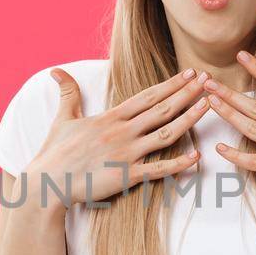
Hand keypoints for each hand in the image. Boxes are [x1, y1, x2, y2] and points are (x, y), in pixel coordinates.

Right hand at [21, 68, 213, 207]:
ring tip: (209, 106)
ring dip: (189, 119)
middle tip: (209, 80)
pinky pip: (158, 169)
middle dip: (187, 93)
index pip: (147, 96)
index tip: (189, 73)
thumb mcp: (63, 118)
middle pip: (162, 109)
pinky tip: (197, 156)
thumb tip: (56, 71)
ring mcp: (126, 153)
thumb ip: (67, 93)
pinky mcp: (126, 176)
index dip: (170, 84)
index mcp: (110, 117)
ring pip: (165, 134)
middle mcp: (122, 132)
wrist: (46, 184)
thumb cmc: (54, 153)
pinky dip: (178, 164)